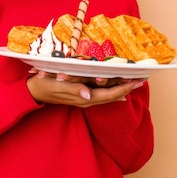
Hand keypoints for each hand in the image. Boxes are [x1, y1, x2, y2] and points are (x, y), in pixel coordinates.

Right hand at [26, 69, 145, 107]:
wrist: (33, 92)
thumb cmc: (45, 86)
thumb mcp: (57, 85)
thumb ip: (73, 89)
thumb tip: (88, 93)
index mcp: (84, 97)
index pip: (110, 94)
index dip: (125, 87)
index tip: (138, 81)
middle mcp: (87, 99)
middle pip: (113, 95)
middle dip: (128, 87)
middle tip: (143, 78)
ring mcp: (85, 97)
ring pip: (108, 94)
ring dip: (122, 87)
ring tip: (135, 81)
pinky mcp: (81, 94)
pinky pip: (101, 93)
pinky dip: (112, 90)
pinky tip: (119, 91)